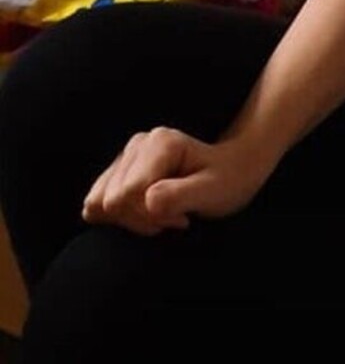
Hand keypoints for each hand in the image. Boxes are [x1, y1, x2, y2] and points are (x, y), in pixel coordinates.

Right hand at [82, 127, 270, 235]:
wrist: (231, 171)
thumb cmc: (227, 181)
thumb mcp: (213, 191)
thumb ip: (181, 195)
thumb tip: (147, 201)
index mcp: (160, 143)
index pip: (127, 194)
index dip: (151, 216)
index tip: (183, 217)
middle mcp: (137, 144)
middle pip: (112, 201)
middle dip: (143, 220)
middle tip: (177, 216)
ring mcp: (124, 157)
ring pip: (99, 205)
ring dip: (132, 220)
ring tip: (165, 213)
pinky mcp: (116, 173)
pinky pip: (95, 206)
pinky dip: (120, 219)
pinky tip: (149, 213)